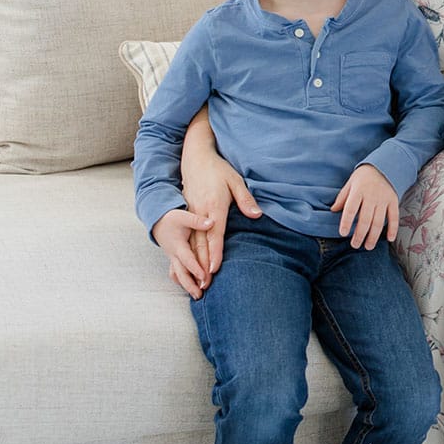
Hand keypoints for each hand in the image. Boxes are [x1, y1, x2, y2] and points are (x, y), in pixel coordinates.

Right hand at [152, 208, 216, 299]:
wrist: (157, 219)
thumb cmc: (171, 218)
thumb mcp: (184, 216)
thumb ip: (197, 221)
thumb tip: (211, 223)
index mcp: (178, 245)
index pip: (187, 259)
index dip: (195, 268)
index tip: (204, 277)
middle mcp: (174, 254)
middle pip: (181, 273)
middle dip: (190, 284)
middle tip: (200, 294)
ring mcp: (173, 258)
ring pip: (178, 275)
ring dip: (187, 286)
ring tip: (197, 296)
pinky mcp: (174, 259)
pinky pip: (176, 273)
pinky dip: (182, 281)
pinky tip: (189, 288)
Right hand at [182, 152, 260, 280]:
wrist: (196, 158)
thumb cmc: (219, 170)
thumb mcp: (236, 181)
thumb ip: (246, 199)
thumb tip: (257, 215)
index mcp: (214, 206)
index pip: (215, 234)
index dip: (215, 253)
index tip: (215, 269)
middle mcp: (200, 213)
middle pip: (201, 243)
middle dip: (203, 265)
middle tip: (206, 284)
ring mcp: (191, 214)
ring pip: (191, 243)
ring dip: (194, 262)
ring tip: (197, 280)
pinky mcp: (186, 214)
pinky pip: (186, 237)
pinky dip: (188, 252)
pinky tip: (189, 265)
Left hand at [331, 165, 399, 249]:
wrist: (384, 165)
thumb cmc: (363, 176)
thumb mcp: (350, 183)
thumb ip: (342, 197)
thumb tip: (333, 210)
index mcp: (358, 191)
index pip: (351, 209)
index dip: (346, 222)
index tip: (342, 233)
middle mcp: (371, 196)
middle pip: (365, 219)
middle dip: (360, 234)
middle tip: (355, 245)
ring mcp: (383, 199)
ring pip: (379, 221)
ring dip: (373, 236)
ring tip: (368, 246)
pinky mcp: (393, 201)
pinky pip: (394, 216)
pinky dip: (393, 228)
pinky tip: (389, 239)